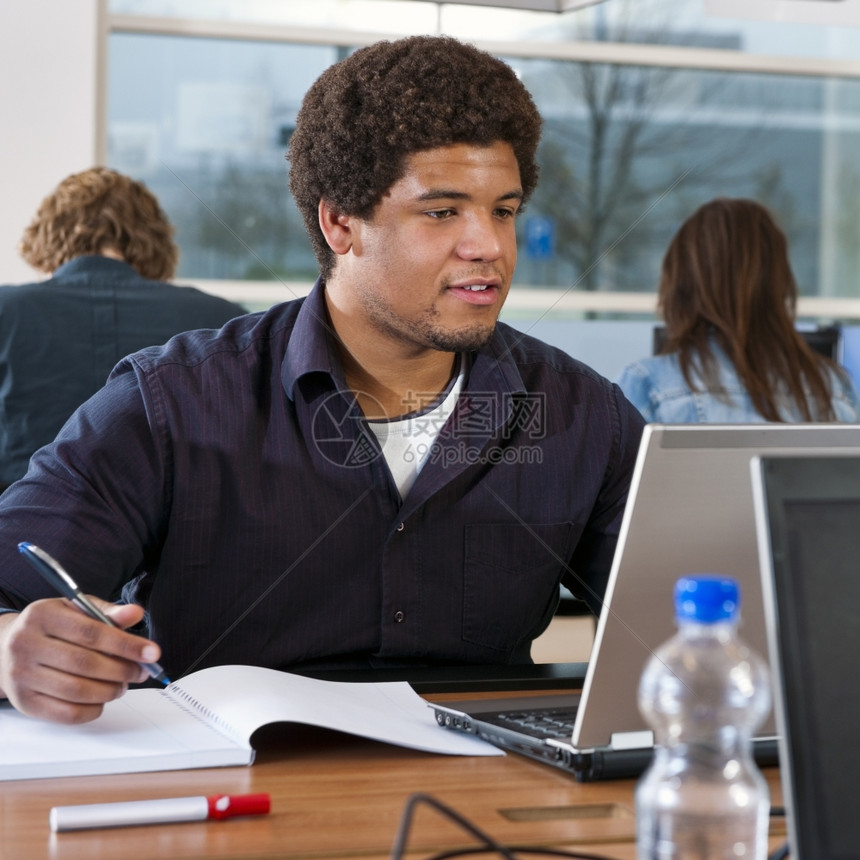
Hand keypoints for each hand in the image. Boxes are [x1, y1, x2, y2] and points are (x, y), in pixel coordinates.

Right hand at [0, 597, 161, 723]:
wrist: (8, 647)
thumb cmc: (53, 627)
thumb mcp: (77, 609)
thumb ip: (108, 612)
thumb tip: (135, 614)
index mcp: (42, 615)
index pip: (91, 632)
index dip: (126, 644)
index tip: (152, 653)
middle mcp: (26, 644)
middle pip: (85, 663)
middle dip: (122, 670)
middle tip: (140, 671)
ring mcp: (21, 676)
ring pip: (77, 691)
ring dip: (110, 690)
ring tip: (123, 684)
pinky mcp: (24, 702)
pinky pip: (66, 713)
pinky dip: (93, 709)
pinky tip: (103, 698)